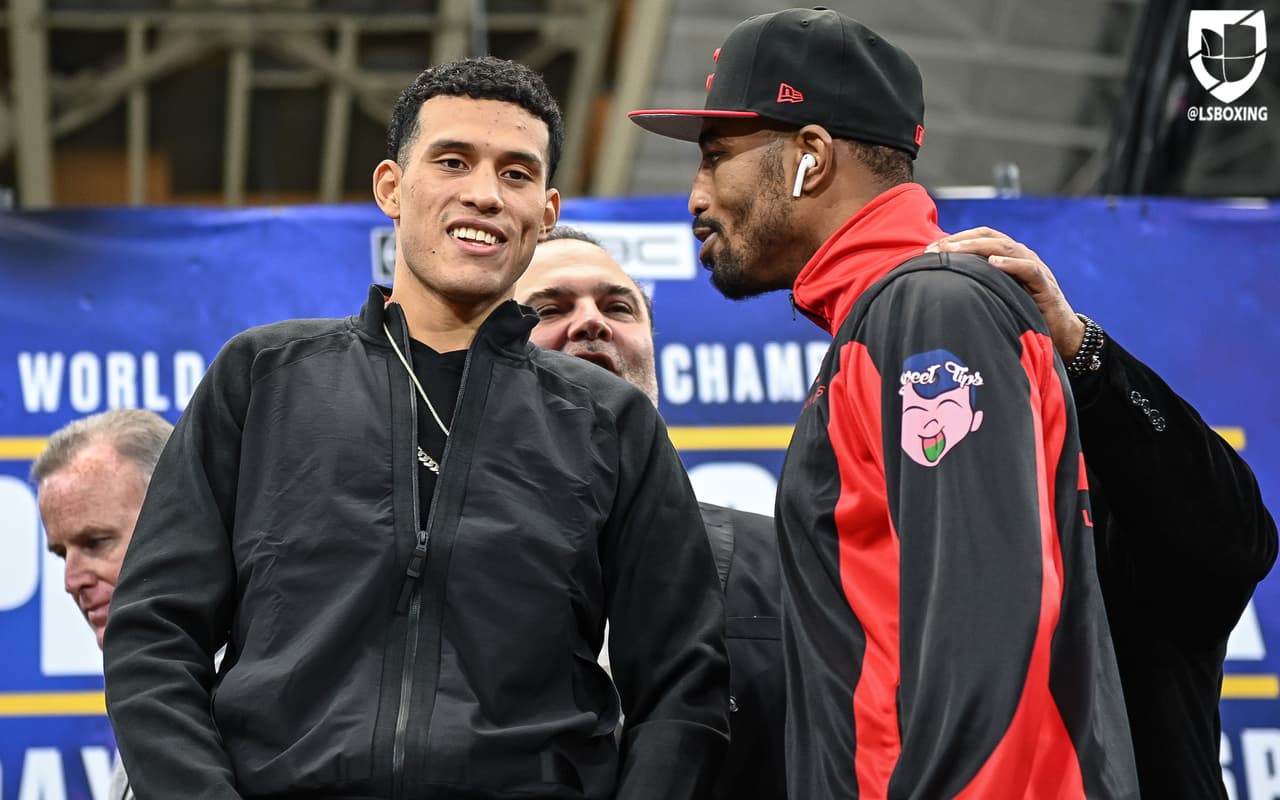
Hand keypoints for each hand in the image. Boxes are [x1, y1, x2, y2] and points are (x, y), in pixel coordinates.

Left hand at [927, 227, 1084, 360]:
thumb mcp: (995, 296)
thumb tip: (940, 286)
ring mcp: (1033, 266)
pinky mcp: (1045, 284)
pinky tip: (994, 262)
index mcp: (1006, 255)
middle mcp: (1020, 255)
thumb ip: (976, 285)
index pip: (979, 237)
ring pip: (1006, 247)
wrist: (1060, 332)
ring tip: (955, 249)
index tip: (928, 249)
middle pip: (988, 237)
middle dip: (960, 240)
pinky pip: (1028, 269)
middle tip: (935, 248)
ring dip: (978, 246)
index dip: (954, 239)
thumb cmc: (1022, 313)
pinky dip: (1011, 264)